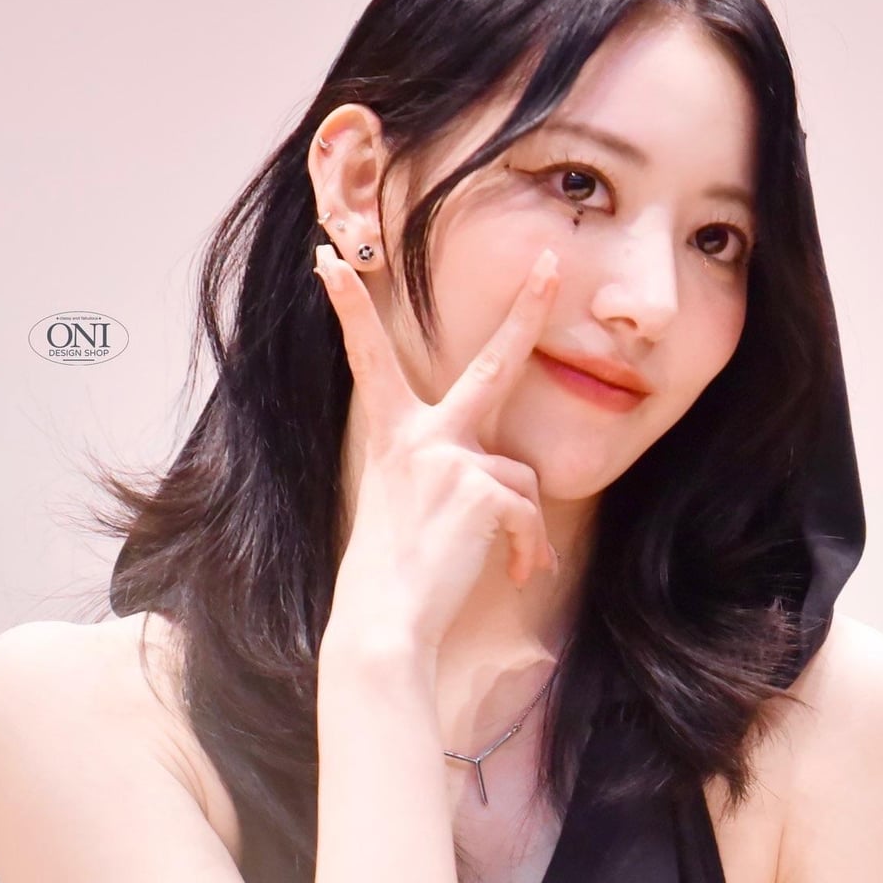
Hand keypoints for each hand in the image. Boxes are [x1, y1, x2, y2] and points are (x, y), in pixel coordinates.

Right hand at [316, 242, 561, 654]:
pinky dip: (531, 551)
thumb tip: (506, 484)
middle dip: (526, 311)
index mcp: (394, 437)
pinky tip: (521, 576)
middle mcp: (421, 436)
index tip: (328, 260)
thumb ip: (448, 474)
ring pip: (521, 477)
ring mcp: (451, 458)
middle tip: (554, 264)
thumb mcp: (409, 508)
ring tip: (514, 568)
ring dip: (525, 529)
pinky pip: (529, 515)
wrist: (385, 623)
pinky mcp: (481, 489)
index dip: (349, 309)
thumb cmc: (394, 576)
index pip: (370, 361)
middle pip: (490, 366)